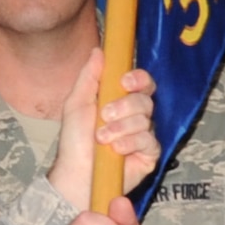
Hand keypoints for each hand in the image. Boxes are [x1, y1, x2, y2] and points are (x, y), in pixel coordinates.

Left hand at [46, 52, 160, 208]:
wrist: (76, 174)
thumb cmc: (75, 141)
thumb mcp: (77, 103)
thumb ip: (89, 76)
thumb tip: (99, 50)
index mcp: (120, 100)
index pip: (141, 82)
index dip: (138, 78)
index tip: (124, 82)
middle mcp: (135, 116)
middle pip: (145, 98)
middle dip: (125, 106)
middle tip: (105, 115)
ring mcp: (144, 135)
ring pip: (146, 119)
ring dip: (121, 128)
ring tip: (102, 138)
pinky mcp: (149, 154)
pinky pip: (149, 140)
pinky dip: (130, 143)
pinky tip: (116, 151)